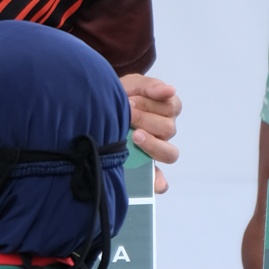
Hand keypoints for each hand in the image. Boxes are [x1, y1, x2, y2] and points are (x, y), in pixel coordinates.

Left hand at [118, 72, 180, 193]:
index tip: (131, 102)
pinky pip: (159, 179)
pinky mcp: (145, 167)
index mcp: (166, 109)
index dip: (151, 104)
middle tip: (127, 114)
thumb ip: (150, 86)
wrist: (97, 109)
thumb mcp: (132, 85)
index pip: (171, 107)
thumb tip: (170, 90)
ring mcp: (156, 150)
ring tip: (134, 136)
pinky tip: (153, 183)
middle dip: (145, 119)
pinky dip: (158, 182)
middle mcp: (164, 131)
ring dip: (152, 144)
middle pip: (168, 129)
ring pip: (169, 153)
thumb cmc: (119, 97)